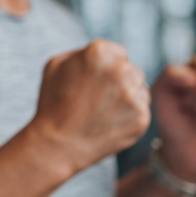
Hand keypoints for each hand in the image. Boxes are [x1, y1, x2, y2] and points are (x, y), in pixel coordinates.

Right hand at [31, 39, 149, 173]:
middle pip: (132, 69)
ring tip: (102, 111)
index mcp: (99, 53)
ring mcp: (133, 95)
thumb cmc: (53, 103)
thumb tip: (103, 52)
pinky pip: (142, 109)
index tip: (92, 82)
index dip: (105, 67)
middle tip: (97, 99)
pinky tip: (109, 122)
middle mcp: (121, 70)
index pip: (118, 52)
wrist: (56, 144)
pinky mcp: (141, 118)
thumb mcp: (55, 65)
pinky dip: (129, 116)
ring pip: (140, 89)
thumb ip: (82, 52)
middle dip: (118, 81)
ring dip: (127, 96)